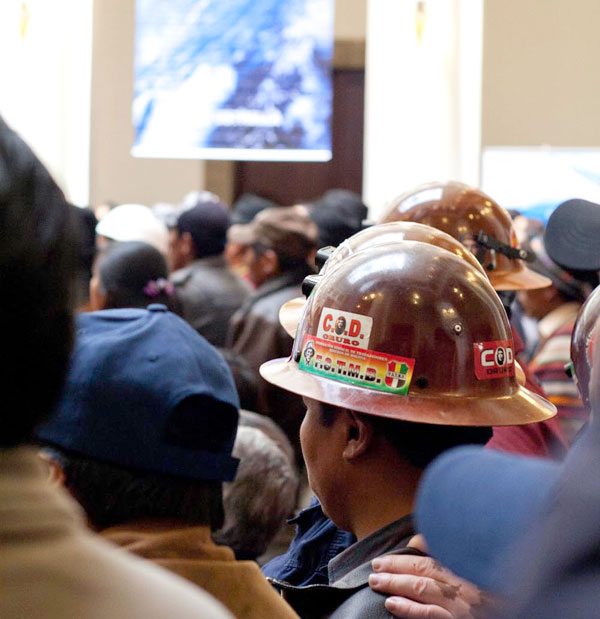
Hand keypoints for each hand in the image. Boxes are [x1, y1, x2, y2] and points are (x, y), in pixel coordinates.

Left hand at [368, 536, 491, 617]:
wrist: (516, 613)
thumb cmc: (489, 594)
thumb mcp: (475, 571)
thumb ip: (447, 554)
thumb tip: (417, 541)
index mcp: (470, 568)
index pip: (438, 554)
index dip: (414, 551)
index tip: (397, 551)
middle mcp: (466, 584)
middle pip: (426, 569)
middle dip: (398, 566)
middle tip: (376, 565)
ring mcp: (462, 605)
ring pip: (423, 589)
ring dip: (396, 583)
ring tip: (376, 581)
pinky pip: (431, 614)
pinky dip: (409, 608)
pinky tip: (392, 604)